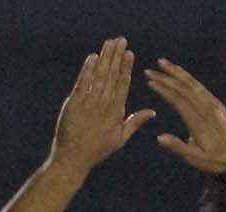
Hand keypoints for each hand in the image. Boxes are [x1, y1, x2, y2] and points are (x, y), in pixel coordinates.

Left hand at [49, 37, 155, 174]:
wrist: (72, 159)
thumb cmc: (97, 150)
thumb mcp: (120, 138)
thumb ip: (136, 122)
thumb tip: (153, 111)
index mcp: (116, 111)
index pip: (123, 84)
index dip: (126, 67)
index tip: (129, 53)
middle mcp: (103, 105)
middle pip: (112, 75)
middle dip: (116, 56)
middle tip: (121, 40)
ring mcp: (88, 103)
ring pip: (98, 76)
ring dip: (104, 58)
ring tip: (109, 43)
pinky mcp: (73, 104)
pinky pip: (82, 83)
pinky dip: (87, 70)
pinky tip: (92, 57)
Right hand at [143, 58, 225, 172]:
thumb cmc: (215, 161)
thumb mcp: (195, 159)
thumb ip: (178, 147)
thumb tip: (159, 137)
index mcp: (199, 121)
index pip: (178, 100)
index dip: (164, 89)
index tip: (150, 81)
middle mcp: (206, 108)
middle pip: (184, 88)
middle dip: (166, 77)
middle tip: (149, 69)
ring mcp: (213, 104)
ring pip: (193, 84)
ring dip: (177, 72)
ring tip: (163, 63)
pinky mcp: (217, 104)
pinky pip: (201, 87)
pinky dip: (189, 78)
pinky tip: (181, 74)